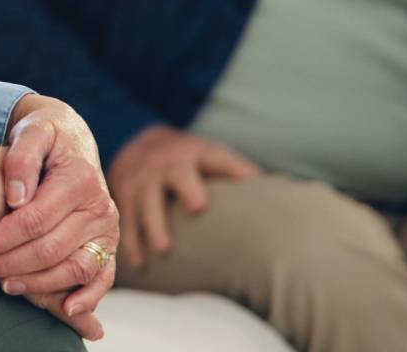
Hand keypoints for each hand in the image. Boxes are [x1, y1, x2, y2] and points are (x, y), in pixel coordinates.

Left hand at [0, 95, 119, 341]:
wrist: (72, 138)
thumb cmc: (45, 136)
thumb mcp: (31, 131)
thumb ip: (21, 158)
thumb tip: (15, 197)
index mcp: (80, 179)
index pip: (35, 220)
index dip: (1, 237)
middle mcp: (99, 207)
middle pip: (50, 249)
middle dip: (9, 263)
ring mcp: (107, 229)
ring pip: (73, 269)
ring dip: (37, 284)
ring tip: (3, 284)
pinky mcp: (108, 245)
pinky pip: (102, 277)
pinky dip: (88, 298)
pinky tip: (64, 309)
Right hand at [106, 124, 258, 269]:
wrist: (136, 144)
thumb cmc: (188, 163)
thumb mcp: (210, 158)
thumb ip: (237, 173)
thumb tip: (282, 196)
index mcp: (195, 155)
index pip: (217, 158)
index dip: (233, 166)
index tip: (250, 180)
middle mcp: (167, 164)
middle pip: (177, 173)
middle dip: (187, 187)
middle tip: (197, 207)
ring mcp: (142, 180)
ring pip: (146, 201)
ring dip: (154, 224)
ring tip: (164, 249)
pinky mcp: (124, 196)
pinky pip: (127, 220)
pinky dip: (131, 242)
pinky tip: (139, 264)